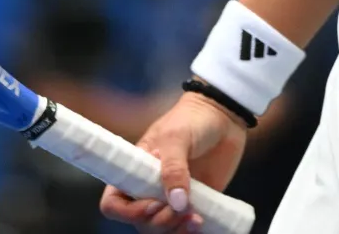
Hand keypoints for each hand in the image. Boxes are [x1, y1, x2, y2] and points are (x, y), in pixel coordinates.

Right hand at [99, 92, 248, 231]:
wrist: (224, 116)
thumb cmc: (192, 119)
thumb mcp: (177, 137)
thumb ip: (173, 168)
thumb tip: (176, 202)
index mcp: (134, 171)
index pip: (114, 203)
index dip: (128, 212)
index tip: (153, 205)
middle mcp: (148, 189)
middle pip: (140, 223)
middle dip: (159, 223)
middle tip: (182, 209)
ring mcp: (171, 199)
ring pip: (161, 230)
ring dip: (175, 231)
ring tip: (196, 219)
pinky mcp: (193, 205)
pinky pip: (184, 229)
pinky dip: (189, 232)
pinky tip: (201, 223)